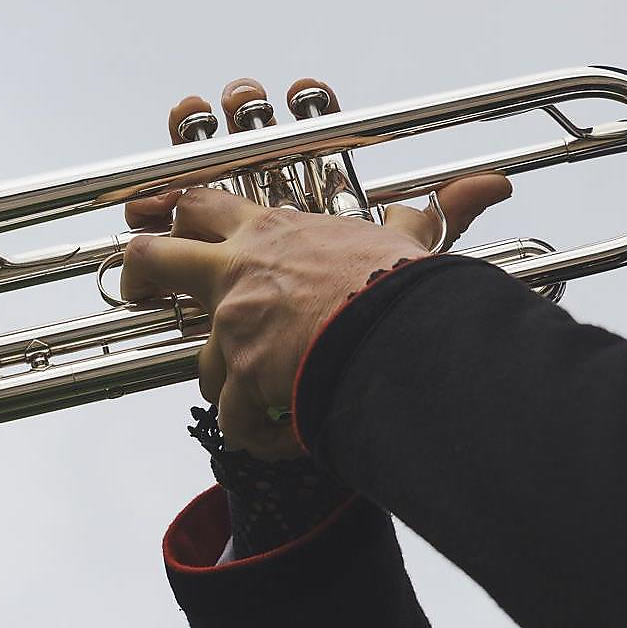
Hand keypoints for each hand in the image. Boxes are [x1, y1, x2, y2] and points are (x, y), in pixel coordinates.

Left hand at [121, 77, 509, 458]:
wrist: (400, 337)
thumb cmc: (402, 289)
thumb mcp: (408, 244)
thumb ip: (428, 220)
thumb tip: (489, 189)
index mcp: (273, 234)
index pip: (206, 207)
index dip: (183, 217)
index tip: (172, 229)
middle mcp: (240, 273)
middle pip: (152, 258)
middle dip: (137, 275)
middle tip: (137, 292)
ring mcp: (234, 325)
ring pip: (202, 362)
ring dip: (232, 386)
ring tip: (273, 401)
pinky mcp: (241, 378)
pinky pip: (231, 420)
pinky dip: (258, 435)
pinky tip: (289, 438)